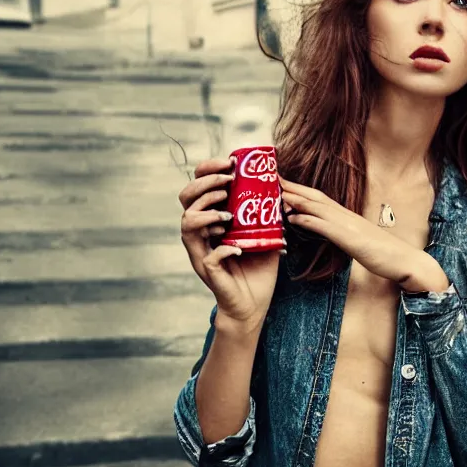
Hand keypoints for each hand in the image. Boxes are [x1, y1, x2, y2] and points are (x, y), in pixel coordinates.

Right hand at [179, 158, 280, 331]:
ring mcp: (202, 252)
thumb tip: (280, 184)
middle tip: (227, 181)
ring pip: (187, 224)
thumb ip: (267, 212)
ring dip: (207, 213)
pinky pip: (209, 256)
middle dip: (205, 184)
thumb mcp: (265, 234)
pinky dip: (224, 249)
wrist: (255, 303)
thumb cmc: (257, 268)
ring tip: (229, 215)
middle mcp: (201, 234)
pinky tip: (239, 248)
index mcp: (211, 221)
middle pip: (186, 199)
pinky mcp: (209, 272)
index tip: (229, 163)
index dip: (207, 171)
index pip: (197, 188)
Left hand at [279, 177, 448, 292]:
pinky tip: (293, 218)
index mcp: (346, 217)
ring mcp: (348, 226)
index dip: (299, 190)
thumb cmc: (383, 254)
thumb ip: (338, 233)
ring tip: (275, 193)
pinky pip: (325, 227)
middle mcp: (345, 216)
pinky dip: (307, 220)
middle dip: (292, 187)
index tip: (281, 183)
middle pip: (314, 197)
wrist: (406, 261)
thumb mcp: (356, 241)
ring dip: (295, 199)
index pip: (318, 198)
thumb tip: (318, 228)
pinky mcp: (350, 239)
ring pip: (317, 207)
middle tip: (270, 177)